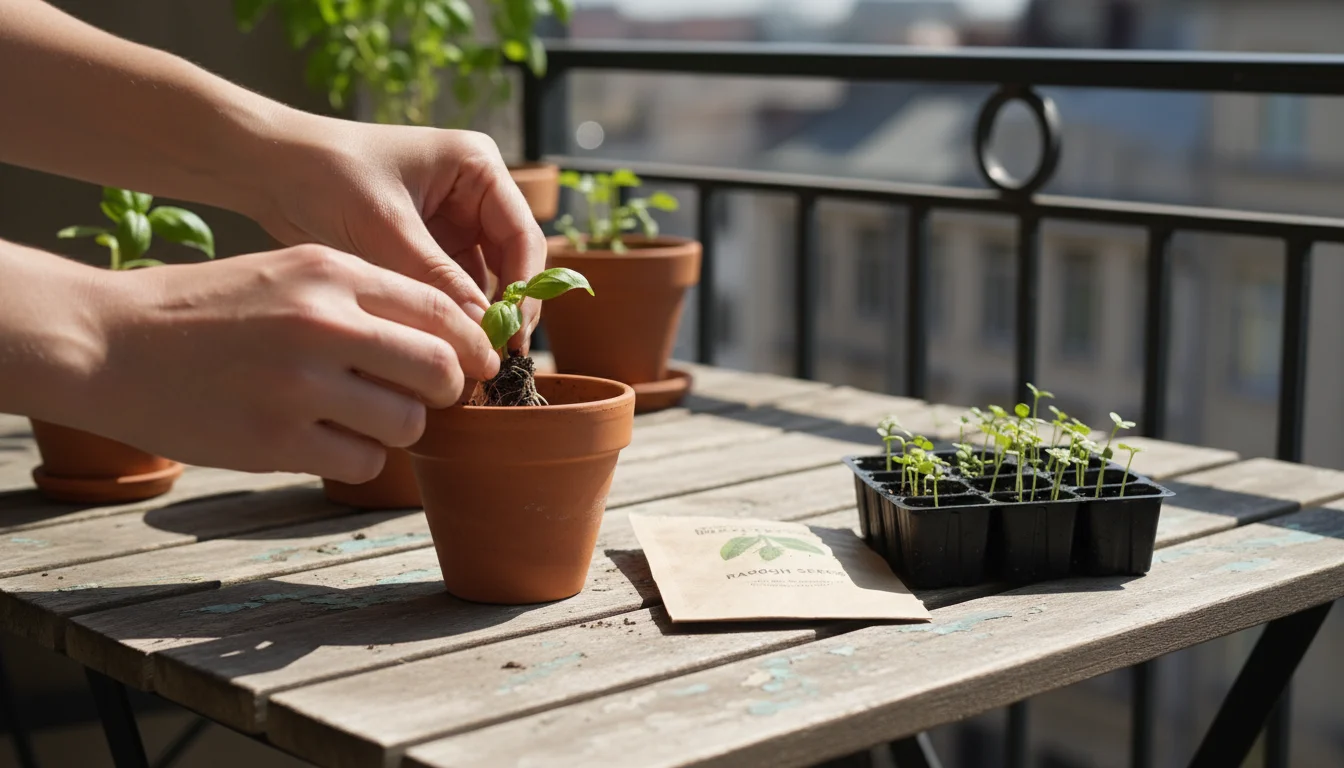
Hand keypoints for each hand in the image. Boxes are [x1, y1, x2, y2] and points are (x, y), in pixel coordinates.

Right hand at [81, 245, 498, 482]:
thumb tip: (447, 340)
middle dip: (447, 391)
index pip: (442, 312)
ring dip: (399, 428)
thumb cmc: (208, 309)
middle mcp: (322, 324)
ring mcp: (298, 386)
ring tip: (362, 418)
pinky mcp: (274, 441)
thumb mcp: (287, 271)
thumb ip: (364, 297)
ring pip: (408, 423)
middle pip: (440, 371)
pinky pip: (363, 462)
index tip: (480, 365)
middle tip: (425, 397)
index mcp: (330, 272)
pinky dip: (358, 457)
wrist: (108, 343)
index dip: (474, 345)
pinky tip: (326, 440)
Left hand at [250, 117, 546, 351]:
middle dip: (504, 309)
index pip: (524, 236)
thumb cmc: (324, 175)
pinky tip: (442, 348)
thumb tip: (482, 334)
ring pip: (484, 281)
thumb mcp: (385, 229)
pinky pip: (452, 288)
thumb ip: (437, 281)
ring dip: (477, 317)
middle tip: (496, 360)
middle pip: (511, 262)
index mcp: (477, 167)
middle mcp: (473, 193)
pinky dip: (449, 316)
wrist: (264, 167)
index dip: (524, 290)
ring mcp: (451, 221)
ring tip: (469, 361)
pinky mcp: (426, 246)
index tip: (511, 338)